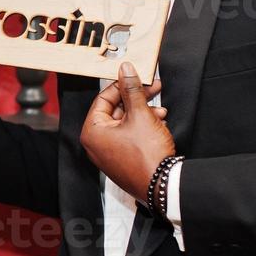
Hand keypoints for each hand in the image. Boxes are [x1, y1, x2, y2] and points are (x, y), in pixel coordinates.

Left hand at [79, 61, 175, 202]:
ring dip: (144, 113)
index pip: (103, 99)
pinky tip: (159, 125)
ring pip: (126, 123)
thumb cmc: (147, 155)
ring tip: (161, 112)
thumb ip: (132, 89)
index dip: (121, 85)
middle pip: (116, 110)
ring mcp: (109, 154)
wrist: (162, 186)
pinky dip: (144, 128)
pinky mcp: (122, 160)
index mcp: (92, 131)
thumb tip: (126, 70)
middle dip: (137, 99)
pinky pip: (130, 137)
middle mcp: (96, 144)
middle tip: (152, 88)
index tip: (135, 77)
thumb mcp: (141, 114)